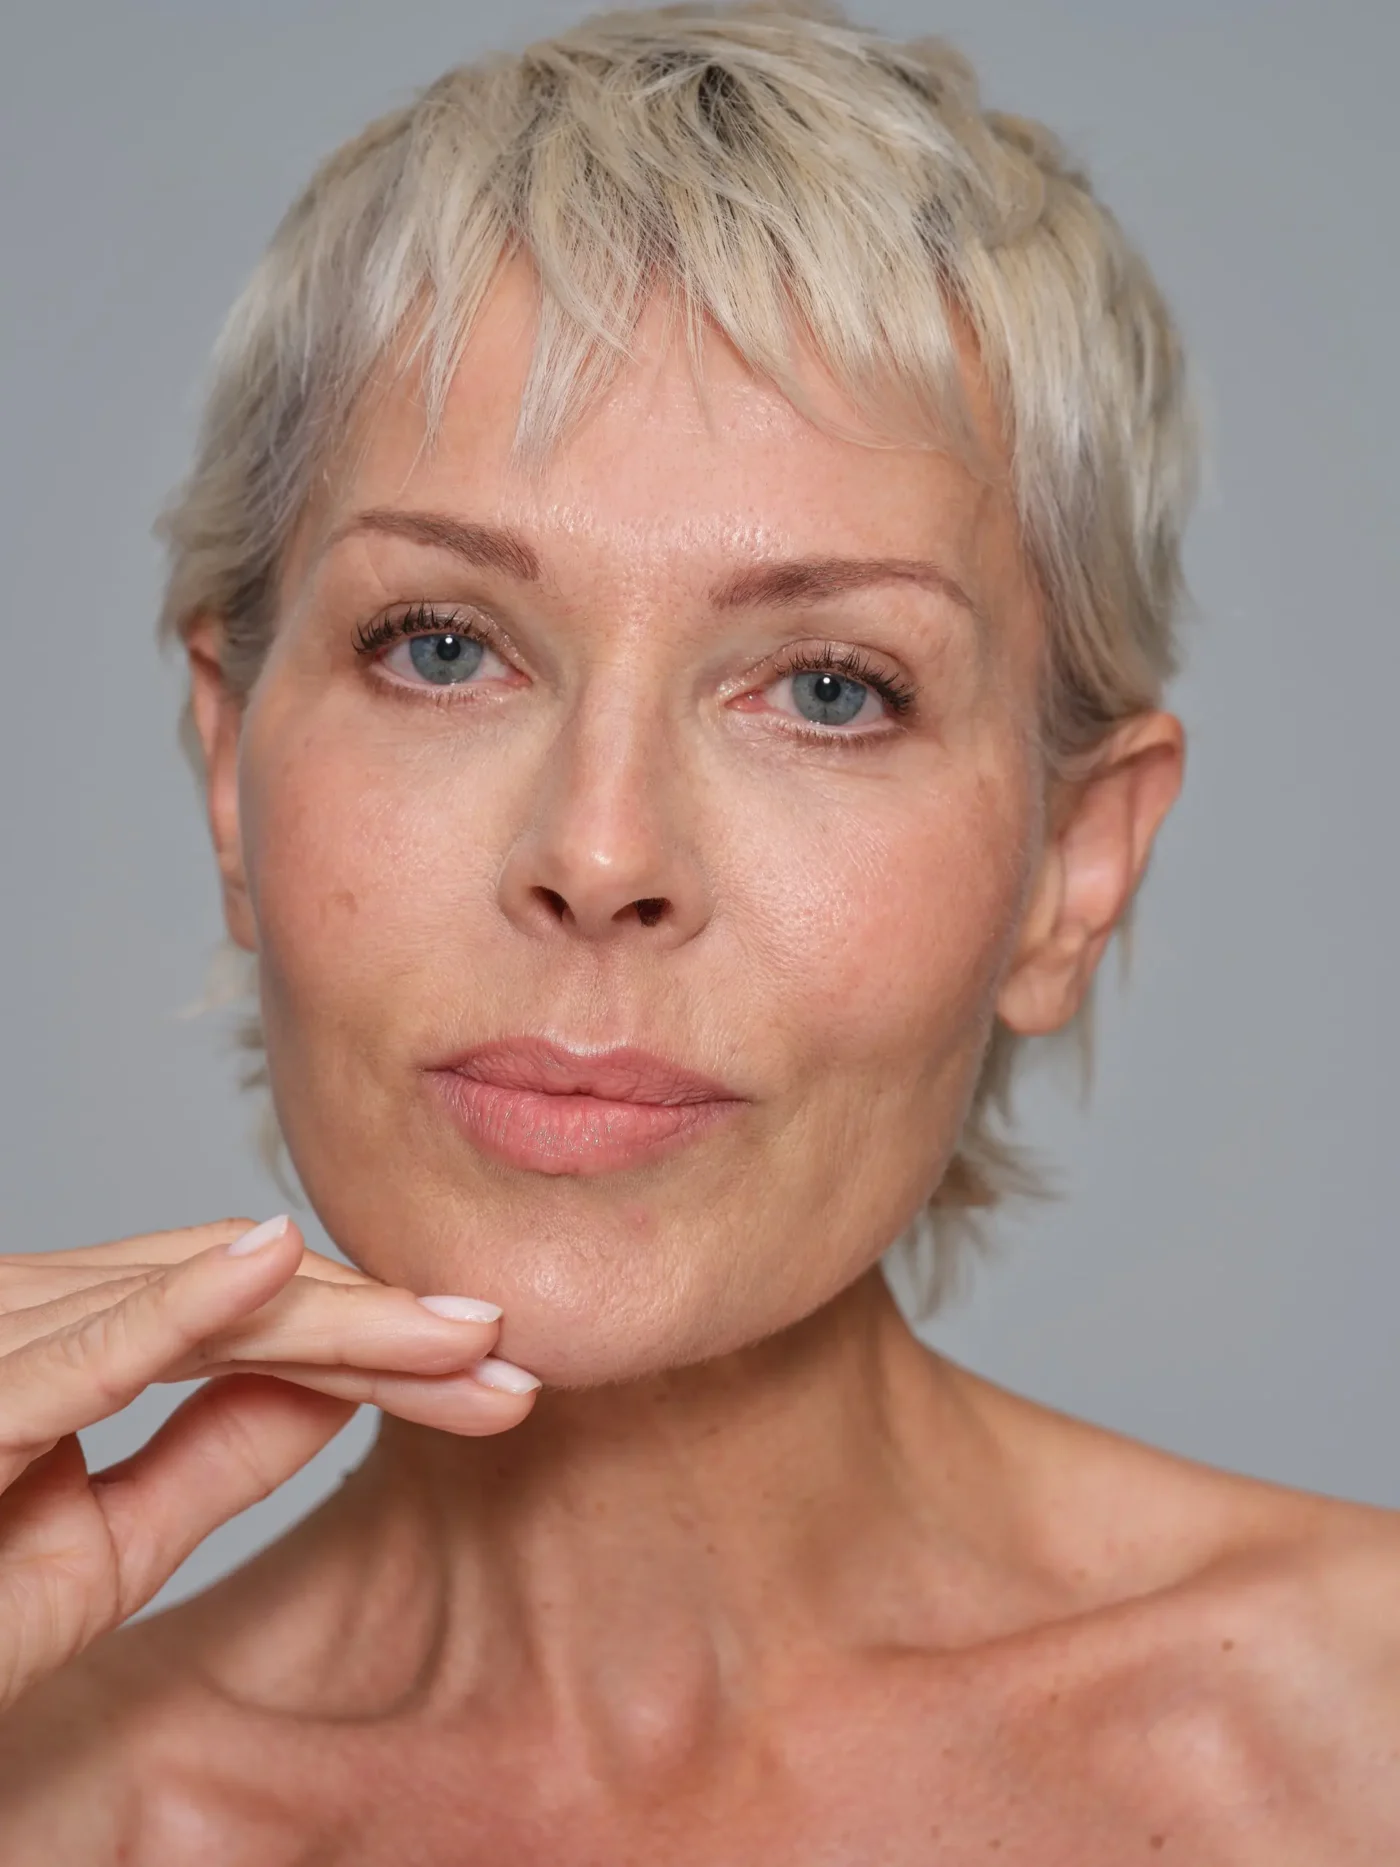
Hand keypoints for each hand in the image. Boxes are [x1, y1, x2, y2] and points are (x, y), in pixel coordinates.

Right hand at [0, 1215, 537, 1713]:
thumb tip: (339, 1393)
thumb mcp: (103, 1546)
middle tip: (513, 1352)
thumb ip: (213, 1457)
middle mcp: (31, 1313)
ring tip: (462, 1332)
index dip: (377, 1337)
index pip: (249, 1316)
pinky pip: (81, 1351)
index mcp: (67, 1335)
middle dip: (387, 1328)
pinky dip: (181, 1304)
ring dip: (341, 1321)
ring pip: (195, 1309)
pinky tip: (276, 1263)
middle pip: (245, 1301)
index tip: (496, 1373)